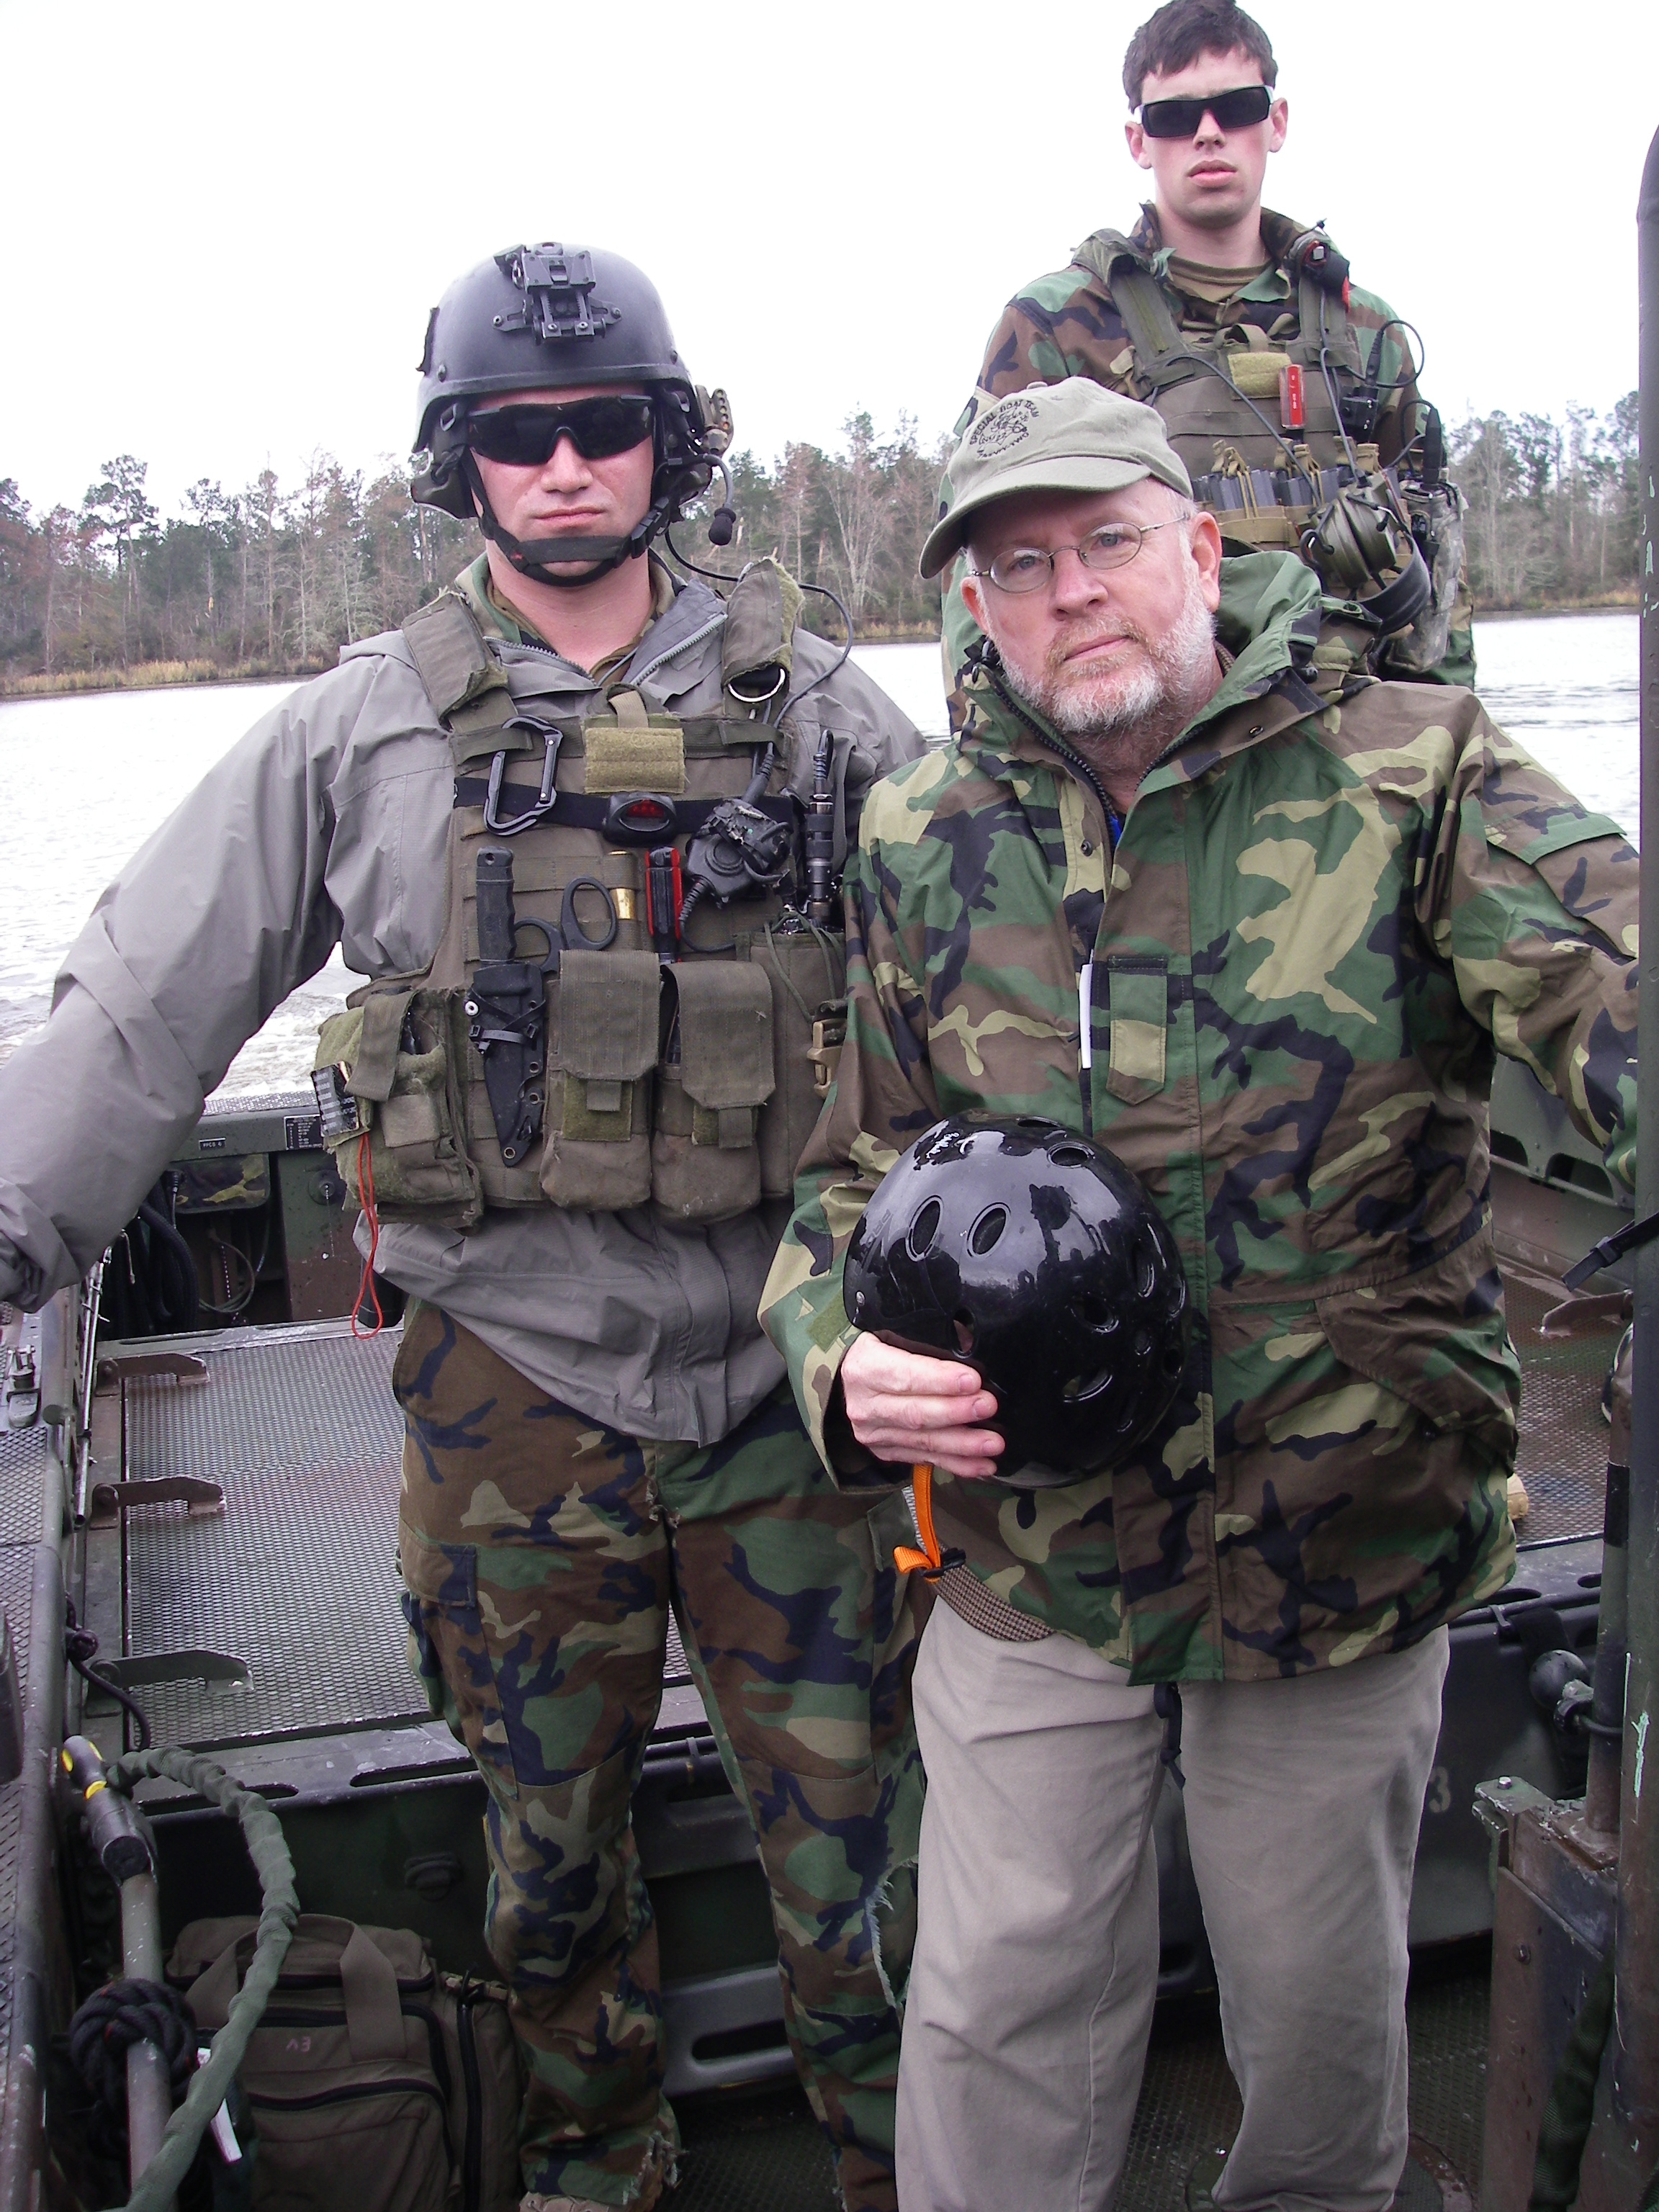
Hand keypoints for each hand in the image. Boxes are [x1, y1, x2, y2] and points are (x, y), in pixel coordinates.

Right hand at [839, 1332, 1003, 1480]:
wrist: (852, 1378)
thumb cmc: (883, 1349)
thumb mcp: (897, 1332)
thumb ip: (932, 1340)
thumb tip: (972, 1347)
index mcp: (865, 1366)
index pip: (905, 1376)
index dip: (940, 1380)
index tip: (972, 1381)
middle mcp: (865, 1404)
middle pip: (915, 1414)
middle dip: (956, 1412)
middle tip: (988, 1407)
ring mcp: (874, 1432)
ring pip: (923, 1441)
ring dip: (963, 1444)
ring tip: (993, 1444)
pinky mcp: (886, 1450)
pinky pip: (925, 1458)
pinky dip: (956, 1463)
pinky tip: (982, 1465)